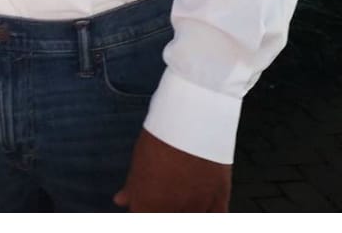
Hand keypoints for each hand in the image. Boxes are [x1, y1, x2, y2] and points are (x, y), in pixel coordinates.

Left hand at [114, 129, 230, 210]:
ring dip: (186, 212)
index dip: (146, 211)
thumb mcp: (139, 163)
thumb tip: (121, 200)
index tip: (148, 206)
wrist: (193, 119)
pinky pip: (217, 218)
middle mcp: (169, 212)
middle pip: (167, 220)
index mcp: (145, 207)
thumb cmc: (162, 137)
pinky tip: (207, 210)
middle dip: (164, 211)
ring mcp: (196, 207)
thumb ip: (132, 188)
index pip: (142, 218)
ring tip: (186, 201)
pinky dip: (210, 215)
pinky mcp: (219, 198)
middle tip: (168, 197)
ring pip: (191, 220)